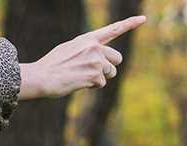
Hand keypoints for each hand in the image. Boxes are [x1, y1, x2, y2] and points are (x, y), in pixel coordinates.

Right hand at [18, 16, 146, 99]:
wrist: (43, 76)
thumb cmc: (53, 65)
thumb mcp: (70, 49)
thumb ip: (87, 50)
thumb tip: (101, 60)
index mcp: (88, 39)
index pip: (113, 29)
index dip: (130, 24)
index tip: (143, 19)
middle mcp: (95, 47)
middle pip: (117, 58)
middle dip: (109, 66)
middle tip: (93, 70)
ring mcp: (96, 61)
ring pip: (111, 72)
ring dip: (100, 78)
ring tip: (82, 76)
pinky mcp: (95, 75)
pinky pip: (101, 83)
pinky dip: (92, 85)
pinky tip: (79, 82)